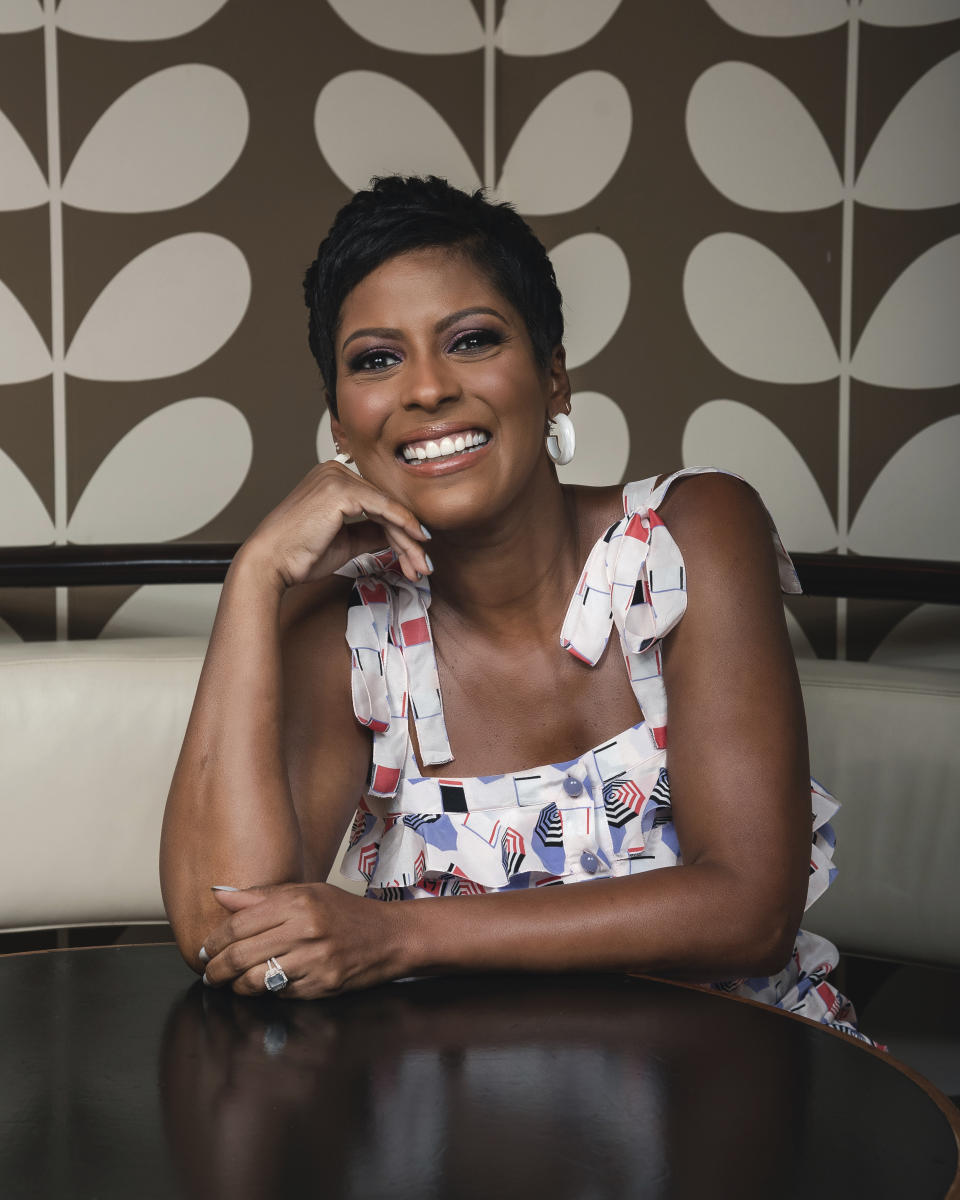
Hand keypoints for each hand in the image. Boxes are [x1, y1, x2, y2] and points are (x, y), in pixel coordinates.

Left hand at [200, 882, 408, 997]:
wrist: (391, 936)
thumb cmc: (346, 912)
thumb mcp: (307, 892)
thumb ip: (261, 896)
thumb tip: (220, 895)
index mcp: (298, 901)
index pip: (239, 924)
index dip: (214, 940)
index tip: (205, 949)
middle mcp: (306, 929)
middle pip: (242, 954)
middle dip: (217, 969)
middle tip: (210, 973)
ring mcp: (316, 959)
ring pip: (257, 980)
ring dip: (237, 986)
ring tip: (232, 983)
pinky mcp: (324, 984)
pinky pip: (282, 994)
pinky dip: (269, 992)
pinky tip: (267, 986)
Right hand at [238, 461, 430, 589]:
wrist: (271, 564)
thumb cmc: (299, 555)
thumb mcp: (345, 542)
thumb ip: (372, 533)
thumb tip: (400, 536)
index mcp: (332, 479)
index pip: (377, 503)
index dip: (400, 530)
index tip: (417, 555)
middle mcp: (334, 471)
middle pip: (385, 505)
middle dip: (408, 538)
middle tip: (423, 565)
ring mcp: (336, 477)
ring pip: (387, 508)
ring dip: (409, 539)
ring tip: (421, 565)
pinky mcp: (340, 490)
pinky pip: (383, 508)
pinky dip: (403, 525)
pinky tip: (418, 542)